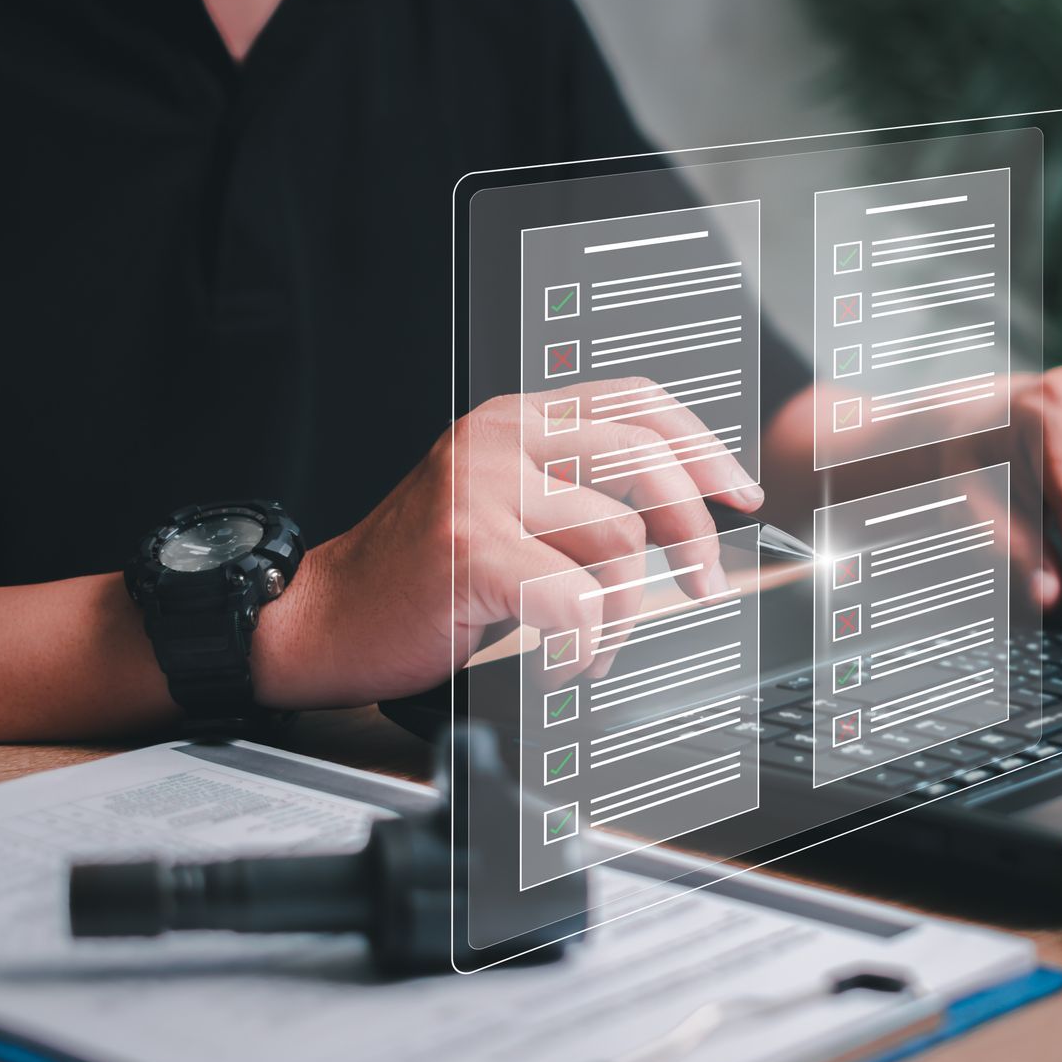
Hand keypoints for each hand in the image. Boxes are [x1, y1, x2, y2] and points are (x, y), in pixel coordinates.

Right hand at [253, 381, 761, 709]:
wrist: (322, 619)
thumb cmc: (421, 580)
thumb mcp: (507, 512)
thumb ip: (577, 496)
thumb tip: (680, 520)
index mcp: (518, 420)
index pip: (638, 402)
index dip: (703, 447)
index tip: (739, 494)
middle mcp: (502, 438)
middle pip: (645, 459)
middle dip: (693, 532)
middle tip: (702, 585)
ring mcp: (482, 488)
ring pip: (618, 538)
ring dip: (624, 611)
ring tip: (591, 641)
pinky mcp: (468, 547)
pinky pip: (575, 598)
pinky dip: (583, 644)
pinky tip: (559, 659)